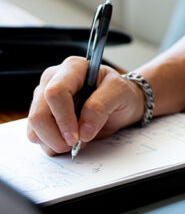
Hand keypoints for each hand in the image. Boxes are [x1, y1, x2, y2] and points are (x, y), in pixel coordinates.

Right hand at [27, 57, 145, 154]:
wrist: (118, 103)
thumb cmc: (119, 93)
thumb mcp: (120, 93)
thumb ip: (102, 106)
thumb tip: (83, 130)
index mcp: (72, 68)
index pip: (55, 93)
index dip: (63, 118)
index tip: (78, 136)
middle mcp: (52, 80)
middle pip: (38, 114)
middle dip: (57, 136)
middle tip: (77, 143)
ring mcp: (43, 98)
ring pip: (34, 129)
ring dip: (54, 142)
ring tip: (77, 139)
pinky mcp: (41, 115)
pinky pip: (36, 137)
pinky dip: (52, 145)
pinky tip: (69, 139)